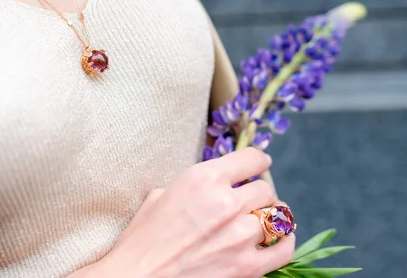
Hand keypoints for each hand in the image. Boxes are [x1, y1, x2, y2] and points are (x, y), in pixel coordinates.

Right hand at [86, 148, 294, 277]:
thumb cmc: (142, 239)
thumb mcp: (160, 196)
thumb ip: (193, 186)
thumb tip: (214, 186)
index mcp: (202, 178)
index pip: (251, 159)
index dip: (256, 161)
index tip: (258, 165)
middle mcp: (225, 202)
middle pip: (266, 188)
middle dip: (258, 193)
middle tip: (249, 200)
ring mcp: (240, 236)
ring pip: (278, 214)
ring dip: (269, 215)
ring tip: (262, 219)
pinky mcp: (248, 267)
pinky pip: (284, 247)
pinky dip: (283, 240)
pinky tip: (275, 238)